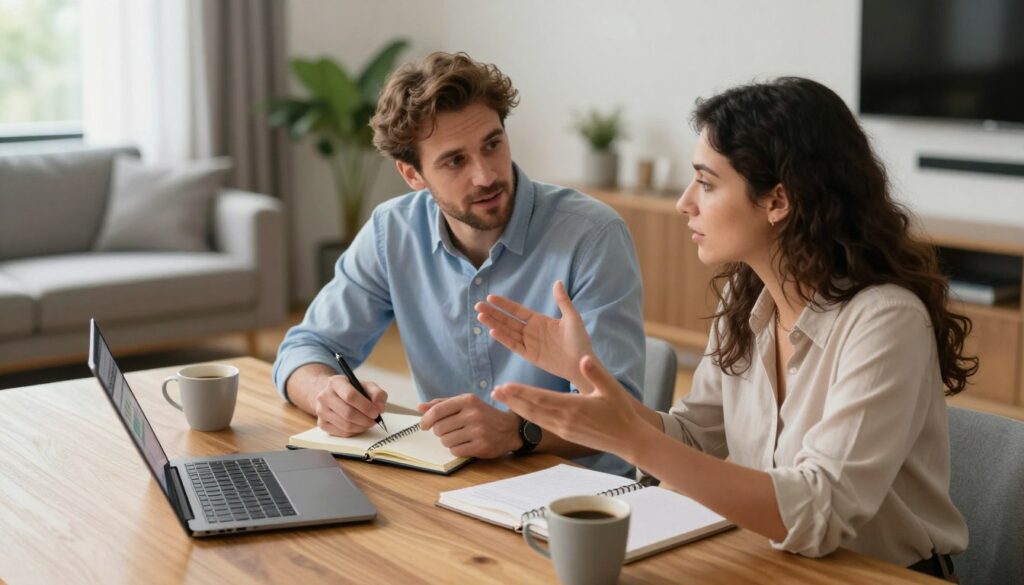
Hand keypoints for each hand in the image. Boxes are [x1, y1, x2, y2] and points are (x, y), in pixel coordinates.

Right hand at [314, 375, 387, 436]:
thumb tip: (380, 407)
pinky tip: (359, 426)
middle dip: (365, 419)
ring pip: (345, 425)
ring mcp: (321, 411)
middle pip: (348, 413)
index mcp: (336, 382)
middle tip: (374, 420)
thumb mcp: (366, 386)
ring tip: (368, 422)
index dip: (365, 406)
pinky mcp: (322, 424)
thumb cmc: (352, 390)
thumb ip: (377, 393)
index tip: (376, 412)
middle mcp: (324, 396)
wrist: (332, 395)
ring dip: (361, 427)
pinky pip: (342, 433)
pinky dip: (354, 432)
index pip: (350, 396)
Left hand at [418, 394, 520, 458]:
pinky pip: (455, 451)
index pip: (437, 411)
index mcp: (468, 400)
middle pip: (439, 428)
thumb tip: (419, 407)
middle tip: (450, 431)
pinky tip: (466, 444)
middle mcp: (473, 414)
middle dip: (440, 432)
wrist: (510, 428)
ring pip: (445, 441)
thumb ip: (443, 404)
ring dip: (449, 441)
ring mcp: (478, 431)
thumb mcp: (466, 404)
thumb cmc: (483, 415)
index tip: (424, 425)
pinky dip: (457, 449)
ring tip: (460, 437)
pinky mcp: (481, 446)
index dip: (426, 420)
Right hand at [475, 280, 593, 388]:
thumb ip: (562, 301)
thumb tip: (557, 282)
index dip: (503, 304)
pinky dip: (504, 339)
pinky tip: (493, 331)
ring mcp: (529, 343)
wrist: (582, 363)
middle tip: (477, 306)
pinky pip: (514, 346)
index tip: (490, 297)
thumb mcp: (572, 318)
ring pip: (507, 332)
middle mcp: (531, 331)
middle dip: (493, 313)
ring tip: (480, 316)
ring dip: (494, 324)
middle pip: (507, 320)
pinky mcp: (530, 356)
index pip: (516, 310)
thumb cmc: (580, 340)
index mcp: (539, 320)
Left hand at [492, 355, 646, 459]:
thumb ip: (596, 374)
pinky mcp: (565, 434)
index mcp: (574, 407)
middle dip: (512, 400)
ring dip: (517, 407)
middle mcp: (565, 420)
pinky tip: (520, 409)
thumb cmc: (621, 413)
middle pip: (532, 409)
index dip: (522, 392)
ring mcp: (564, 429)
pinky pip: (542, 423)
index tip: (506, 385)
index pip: (542, 398)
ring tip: (501, 398)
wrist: (628, 440)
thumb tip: (584, 358)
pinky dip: (528, 415)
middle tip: (494, 391)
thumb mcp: (612, 389)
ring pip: (534, 417)